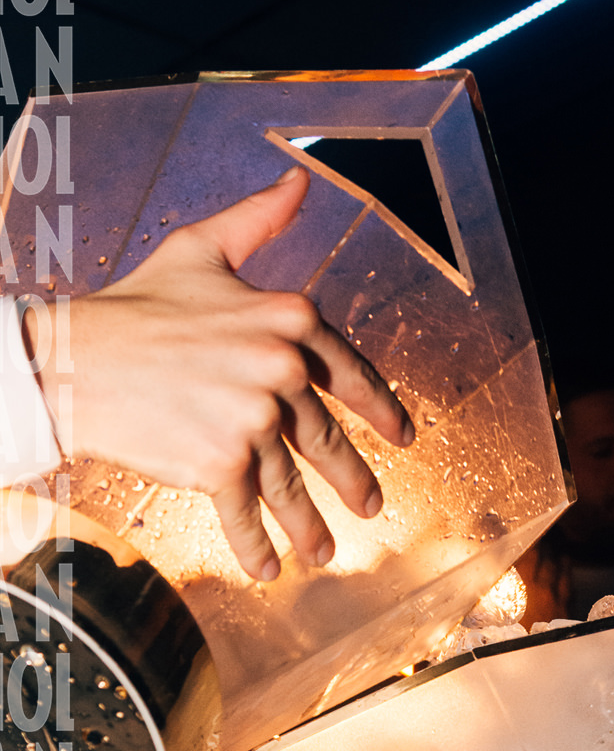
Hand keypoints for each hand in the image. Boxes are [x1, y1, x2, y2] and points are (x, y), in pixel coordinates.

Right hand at [28, 167, 413, 582]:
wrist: (75, 359)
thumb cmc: (135, 304)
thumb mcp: (201, 250)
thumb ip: (257, 221)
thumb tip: (297, 181)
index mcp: (289, 318)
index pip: (350, 373)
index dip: (380, 409)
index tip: (402, 436)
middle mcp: (281, 370)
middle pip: (325, 439)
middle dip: (352, 479)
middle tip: (372, 505)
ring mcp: (253, 422)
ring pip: (291, 486)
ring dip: (310, 527)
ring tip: (325, 551)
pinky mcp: (220, 465)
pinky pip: (247, 515)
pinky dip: (258, 547)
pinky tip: (269, 569)